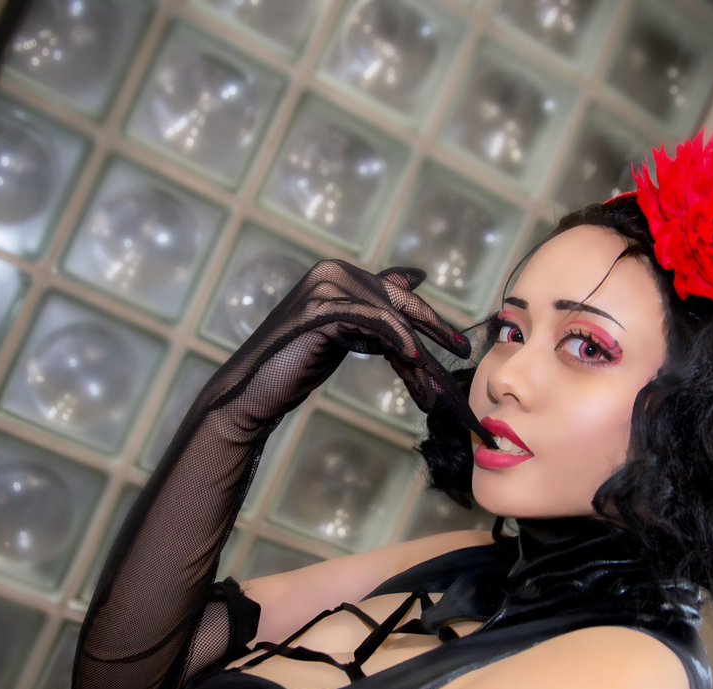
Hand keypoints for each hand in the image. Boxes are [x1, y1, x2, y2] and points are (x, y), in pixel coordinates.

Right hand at [220, 259, 489, 441]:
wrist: (250, 392)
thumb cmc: (294, 367)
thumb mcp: (345, 333)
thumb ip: (374, 308)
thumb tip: (412, 277)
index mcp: (338, 273)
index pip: (396, 296)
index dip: (429, 320)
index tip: (458, 344)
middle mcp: (333, 271)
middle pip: (398, 305)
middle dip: (432, 334)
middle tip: (462, 354)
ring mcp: (325, 287)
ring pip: (390, 318)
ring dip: (417, 357)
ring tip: (435, 388)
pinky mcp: (321, 308)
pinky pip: (374, 321)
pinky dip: (398, 341)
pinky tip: (415, 362)